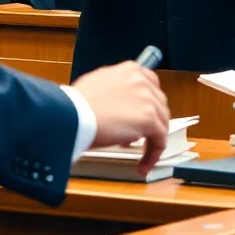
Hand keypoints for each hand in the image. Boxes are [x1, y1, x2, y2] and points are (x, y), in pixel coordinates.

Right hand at [72, 62, 169, 176]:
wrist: (73, 114)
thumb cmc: (76, 105)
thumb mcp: (98, 85)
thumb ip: (116, 91)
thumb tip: (121, 107)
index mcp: (130, 70)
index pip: (151, 85)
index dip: (149, 105)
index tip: (144, 117)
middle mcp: (142, 81)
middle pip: (159, 106)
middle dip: (151, 125)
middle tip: (138, 139)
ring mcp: (147, 99)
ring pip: (162, 124)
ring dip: (152, 143)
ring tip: (140, 157)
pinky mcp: (149, 118)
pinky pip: (159, 140)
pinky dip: (153, 155)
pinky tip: (142, 165)